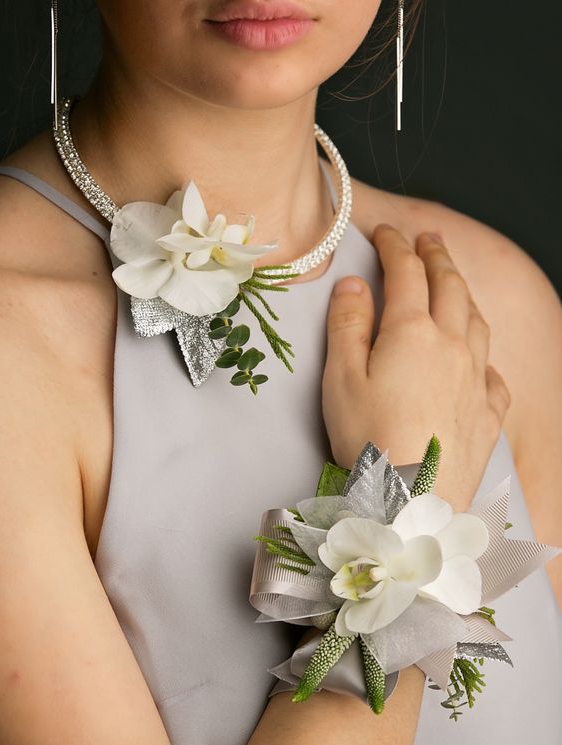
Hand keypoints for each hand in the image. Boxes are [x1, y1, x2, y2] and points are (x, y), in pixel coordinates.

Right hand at [322, 225, 510, 509]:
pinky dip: (483, 352)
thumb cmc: (368, 440)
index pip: (405, 273)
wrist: (413, 501)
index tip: (384, 232)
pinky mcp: (487, 412)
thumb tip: (354, 284)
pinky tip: (477, 358)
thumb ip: (347, 325)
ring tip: (453, 281)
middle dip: (436, 256)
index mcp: (412, 333)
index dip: (393, 246)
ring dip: (462, 292)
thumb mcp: (341, 379)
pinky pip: (493, 370)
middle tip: (427, 238)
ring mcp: (476, 379)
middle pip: (448, 287)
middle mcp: (452, 346)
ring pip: (476, 321)